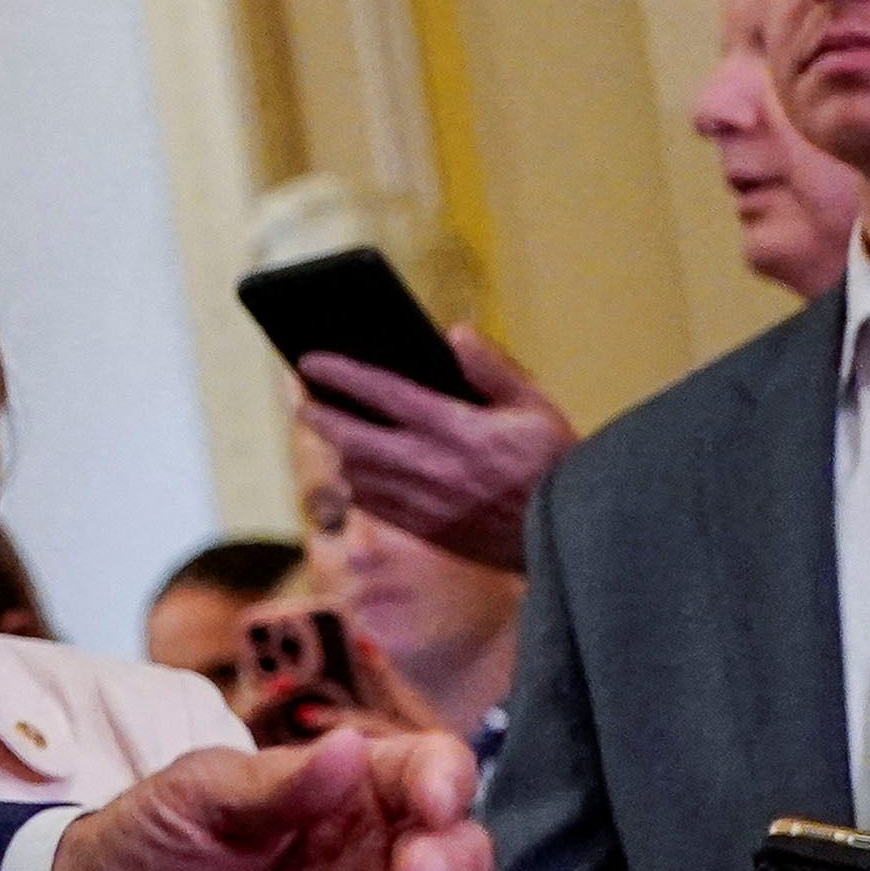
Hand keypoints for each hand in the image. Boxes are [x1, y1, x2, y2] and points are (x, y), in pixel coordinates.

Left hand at [48, 729, 489, 870]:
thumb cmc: (149, 841)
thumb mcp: (197, 796)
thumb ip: (275, 784)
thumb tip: (351, 748)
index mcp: (351, 798)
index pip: (431, 775)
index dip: (447, 782)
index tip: (430, 802)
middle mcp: (374, 869)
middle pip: (462, 863)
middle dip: (453, 868)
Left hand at [296, 334, 575, 574]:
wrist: (569, 536)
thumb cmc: (556, 464)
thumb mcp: (536, 405)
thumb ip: (492, 367)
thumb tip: (452, 334)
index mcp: (457, 430)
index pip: (383, 393)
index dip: (340, 373)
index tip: (308, 359)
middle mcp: (431, 467)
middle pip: (351, 438)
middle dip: (317, 414)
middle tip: (300, 396)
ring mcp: (423, 504)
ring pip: (355, 474)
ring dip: (335, 448)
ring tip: (325, 425)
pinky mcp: (424, 530)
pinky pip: (371, 504)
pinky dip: (355, 481)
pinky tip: (354, 466)